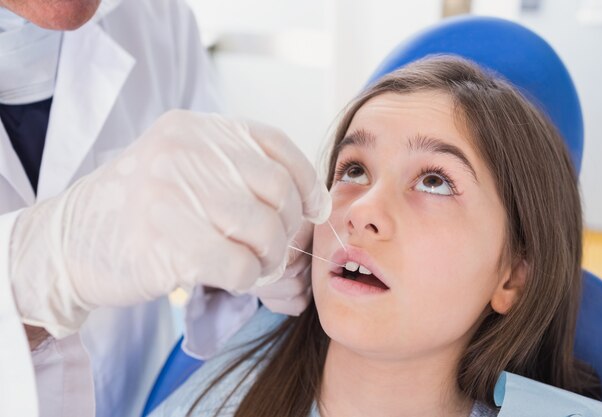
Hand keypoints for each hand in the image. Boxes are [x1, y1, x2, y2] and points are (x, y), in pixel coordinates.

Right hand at [9, 111, 330, 337]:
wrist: (69, 243)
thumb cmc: (140, 211)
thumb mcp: (184, 169)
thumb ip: (237, 173)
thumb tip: (311, 201)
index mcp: (195, 129)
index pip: (275, 144)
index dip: (306, 180)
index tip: (314, 209)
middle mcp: (184, 151)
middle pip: (277, 189)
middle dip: (288, 228)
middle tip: (276, 249)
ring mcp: (172, 193)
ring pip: (263, 229)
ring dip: (269, 258)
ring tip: (254, 266)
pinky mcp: (165, 242)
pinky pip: (238, 265)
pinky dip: (245, 277)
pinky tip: (229, 277)